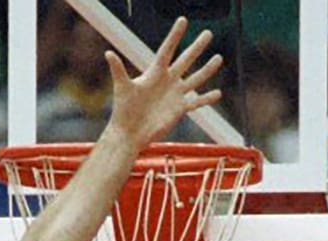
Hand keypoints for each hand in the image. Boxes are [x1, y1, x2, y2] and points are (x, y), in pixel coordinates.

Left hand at [106, 17, 222, 147]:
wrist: (130, 132)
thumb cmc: (123, 110)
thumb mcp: (122, 87)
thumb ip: (118, 70)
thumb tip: (108, 53)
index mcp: (155, 73)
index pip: (167, 50)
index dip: (175, 36)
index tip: (183, 21)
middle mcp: (167, 81)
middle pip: (185, 60)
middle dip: (197, 47)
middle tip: (208, 33)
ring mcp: (175, 95)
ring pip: (195, 79)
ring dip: (207, 70)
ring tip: (219, 57)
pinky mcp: (179, 109)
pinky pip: (196, 103)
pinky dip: (207, 99)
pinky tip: (218, 93)